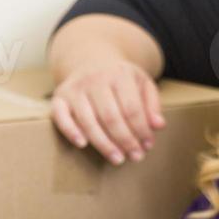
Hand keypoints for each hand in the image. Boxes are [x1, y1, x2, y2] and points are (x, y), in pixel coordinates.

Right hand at [50, 59, 164, 164]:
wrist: (92, 59)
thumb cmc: (121, 78)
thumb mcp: (143, 84)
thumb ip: (152, 105)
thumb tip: (159, 126)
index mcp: (120, 75)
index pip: (132, 108)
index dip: (141, 130)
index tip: (148, 146)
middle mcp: (96, 79)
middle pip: (111, 117)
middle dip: (125, 140)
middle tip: (135, 157)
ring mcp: (76, 88)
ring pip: (89, 121)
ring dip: (104, 144)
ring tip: (118, 159)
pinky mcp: (59, 96)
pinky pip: (61, 116)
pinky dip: (70, 131)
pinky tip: (83, 145)